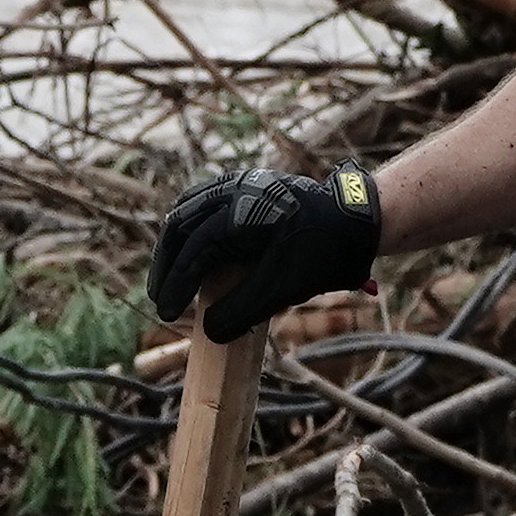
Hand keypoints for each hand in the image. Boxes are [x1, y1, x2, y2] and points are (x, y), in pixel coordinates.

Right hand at [148, 163, 379, 338]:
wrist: (356, 222)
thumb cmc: (322, 255)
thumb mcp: (283, 289)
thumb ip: (243, 310)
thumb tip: (209, 332)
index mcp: (240, 212)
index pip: (192, 250)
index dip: (175, 284)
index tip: (167, 312)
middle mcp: (233, 190)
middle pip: (180, 225)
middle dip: (166, 263)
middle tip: (160, 298)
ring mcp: (238, 184)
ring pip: (188, 210)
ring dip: (175, 244)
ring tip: (169, 277)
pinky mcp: (245, 186)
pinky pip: (204, 203)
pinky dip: (190, 228)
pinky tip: (190, 251)